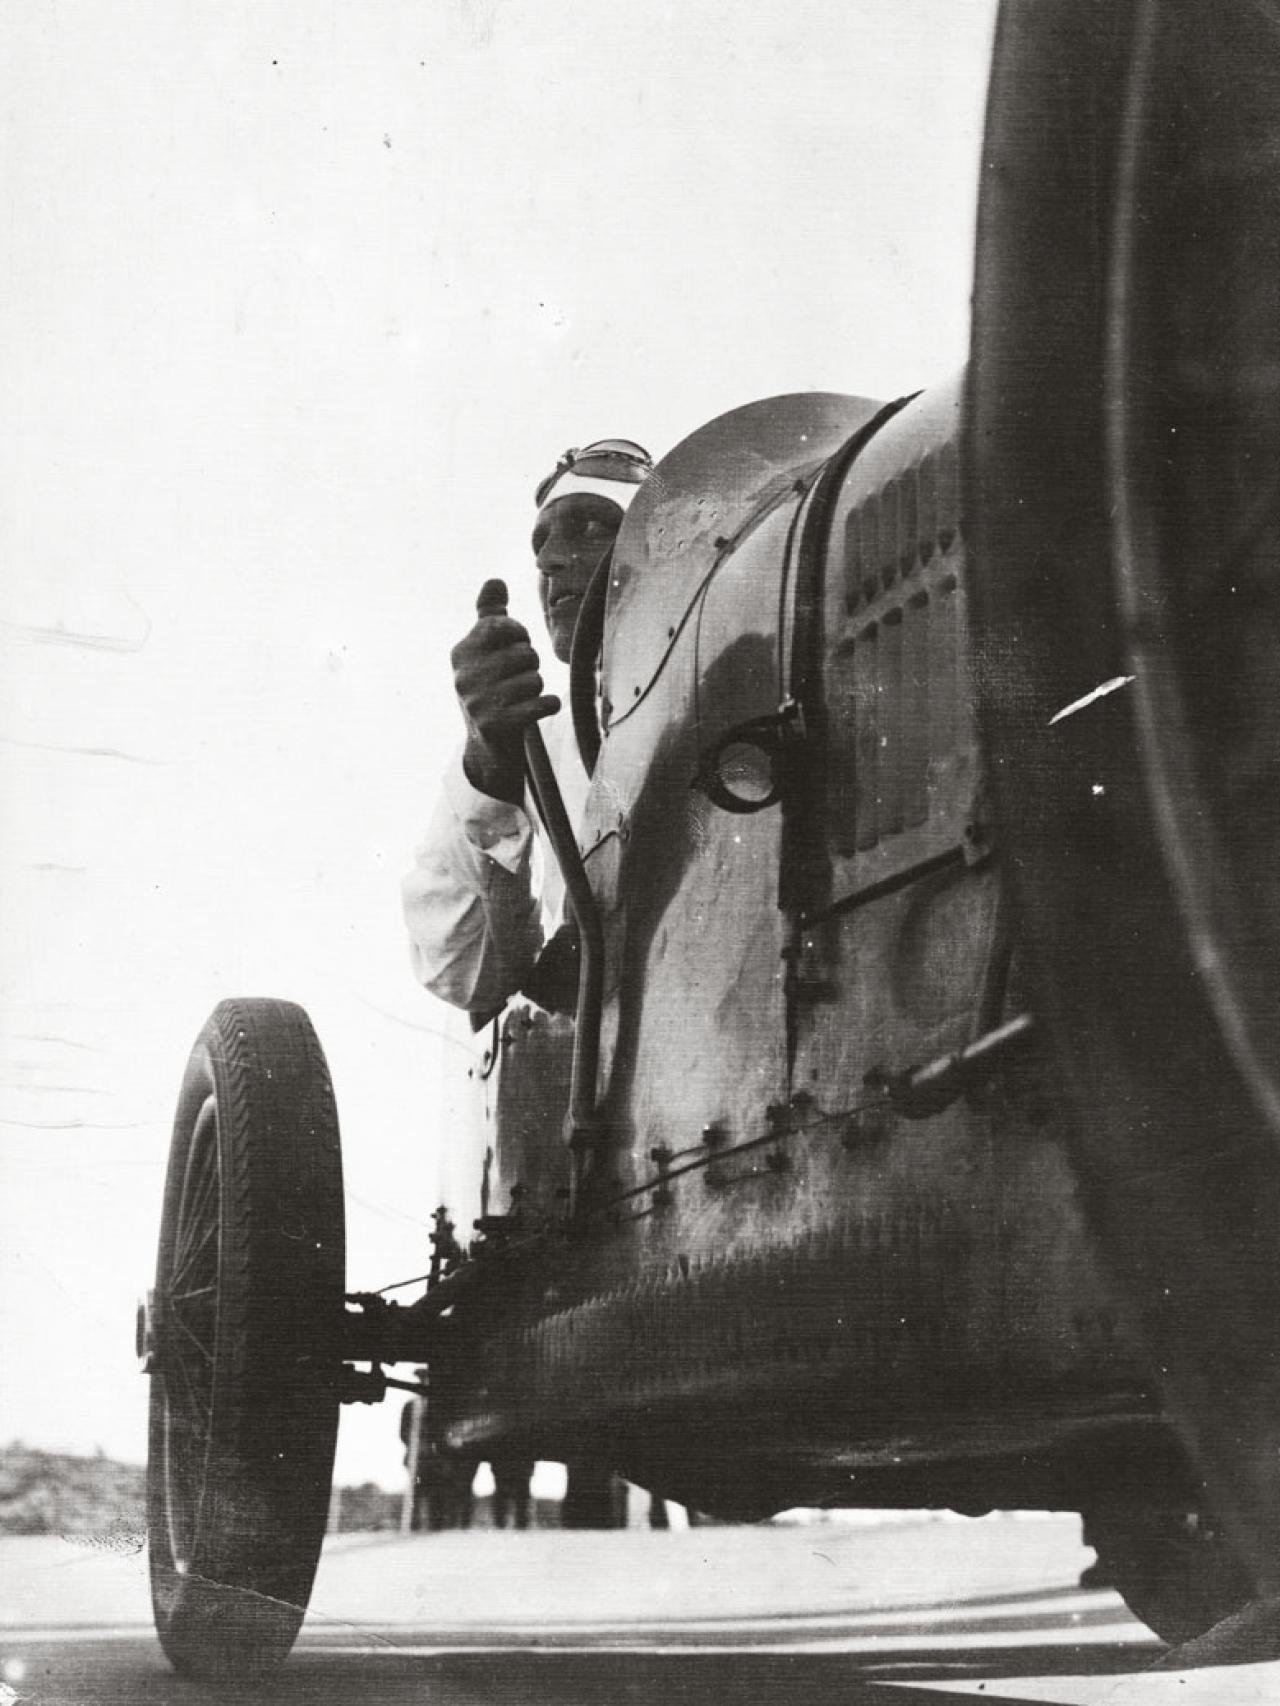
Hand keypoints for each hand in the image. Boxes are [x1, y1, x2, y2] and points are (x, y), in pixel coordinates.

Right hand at [451, 579, 559, 804]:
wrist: (487, 746)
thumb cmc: (491, 688)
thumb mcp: (485, 651)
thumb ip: (491, 616)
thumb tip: (495, 581)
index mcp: (461, 653)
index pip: (504, 627)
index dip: (519, 637)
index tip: (512, 651)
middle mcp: (464, 676)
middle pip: (525, 654)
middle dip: (530, 667)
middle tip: (517, 682)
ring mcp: (478, 702)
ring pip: (536, 679)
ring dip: (537, 689)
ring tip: (520, 699)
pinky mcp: (497, 725)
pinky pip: (544, 703)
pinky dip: (548, 705)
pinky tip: (537, 710)